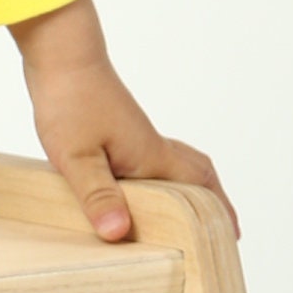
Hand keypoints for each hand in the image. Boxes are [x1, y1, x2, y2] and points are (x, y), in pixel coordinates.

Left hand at [9, 0, 235, 242]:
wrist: (60, 54)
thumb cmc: (71, 101)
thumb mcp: (79, 158)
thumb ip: (98, 196)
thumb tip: (119, 232)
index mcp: (152, 156)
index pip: (200, 184)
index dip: (219, 210)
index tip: (231, 237)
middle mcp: (151, 145)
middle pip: (197, 171)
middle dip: (210, 201)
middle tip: (215, 228)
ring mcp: (135, 135)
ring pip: (174, 163)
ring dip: (185, 187)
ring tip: (180, 215)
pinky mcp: (117, 129)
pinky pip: (150, 158)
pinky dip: (157, 177)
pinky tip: (134, 187)